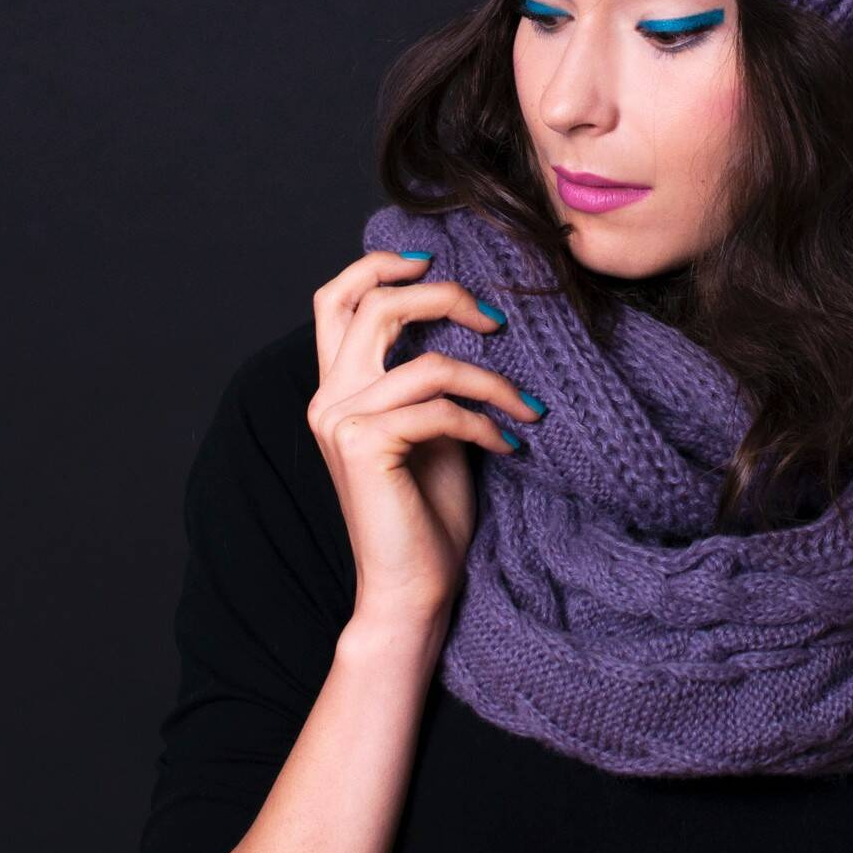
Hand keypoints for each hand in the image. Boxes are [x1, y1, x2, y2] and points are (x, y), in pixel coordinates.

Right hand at [309, 251, 544, 638]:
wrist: (413, 589)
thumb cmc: (427, 513)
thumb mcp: (432, 426)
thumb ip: (429, 376)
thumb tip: (474, 315)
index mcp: (335, 387)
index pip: (334, 298)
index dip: (381, 266)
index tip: (436, 263)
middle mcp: (326, 397)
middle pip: (374, 304)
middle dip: (446, 297)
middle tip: (498, 318)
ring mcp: (339, 420)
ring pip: (429, 362)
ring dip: (493, 381)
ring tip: (526, 407)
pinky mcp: (363, 444)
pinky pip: (441, 409)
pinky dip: (486, 423)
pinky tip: (509, 444)